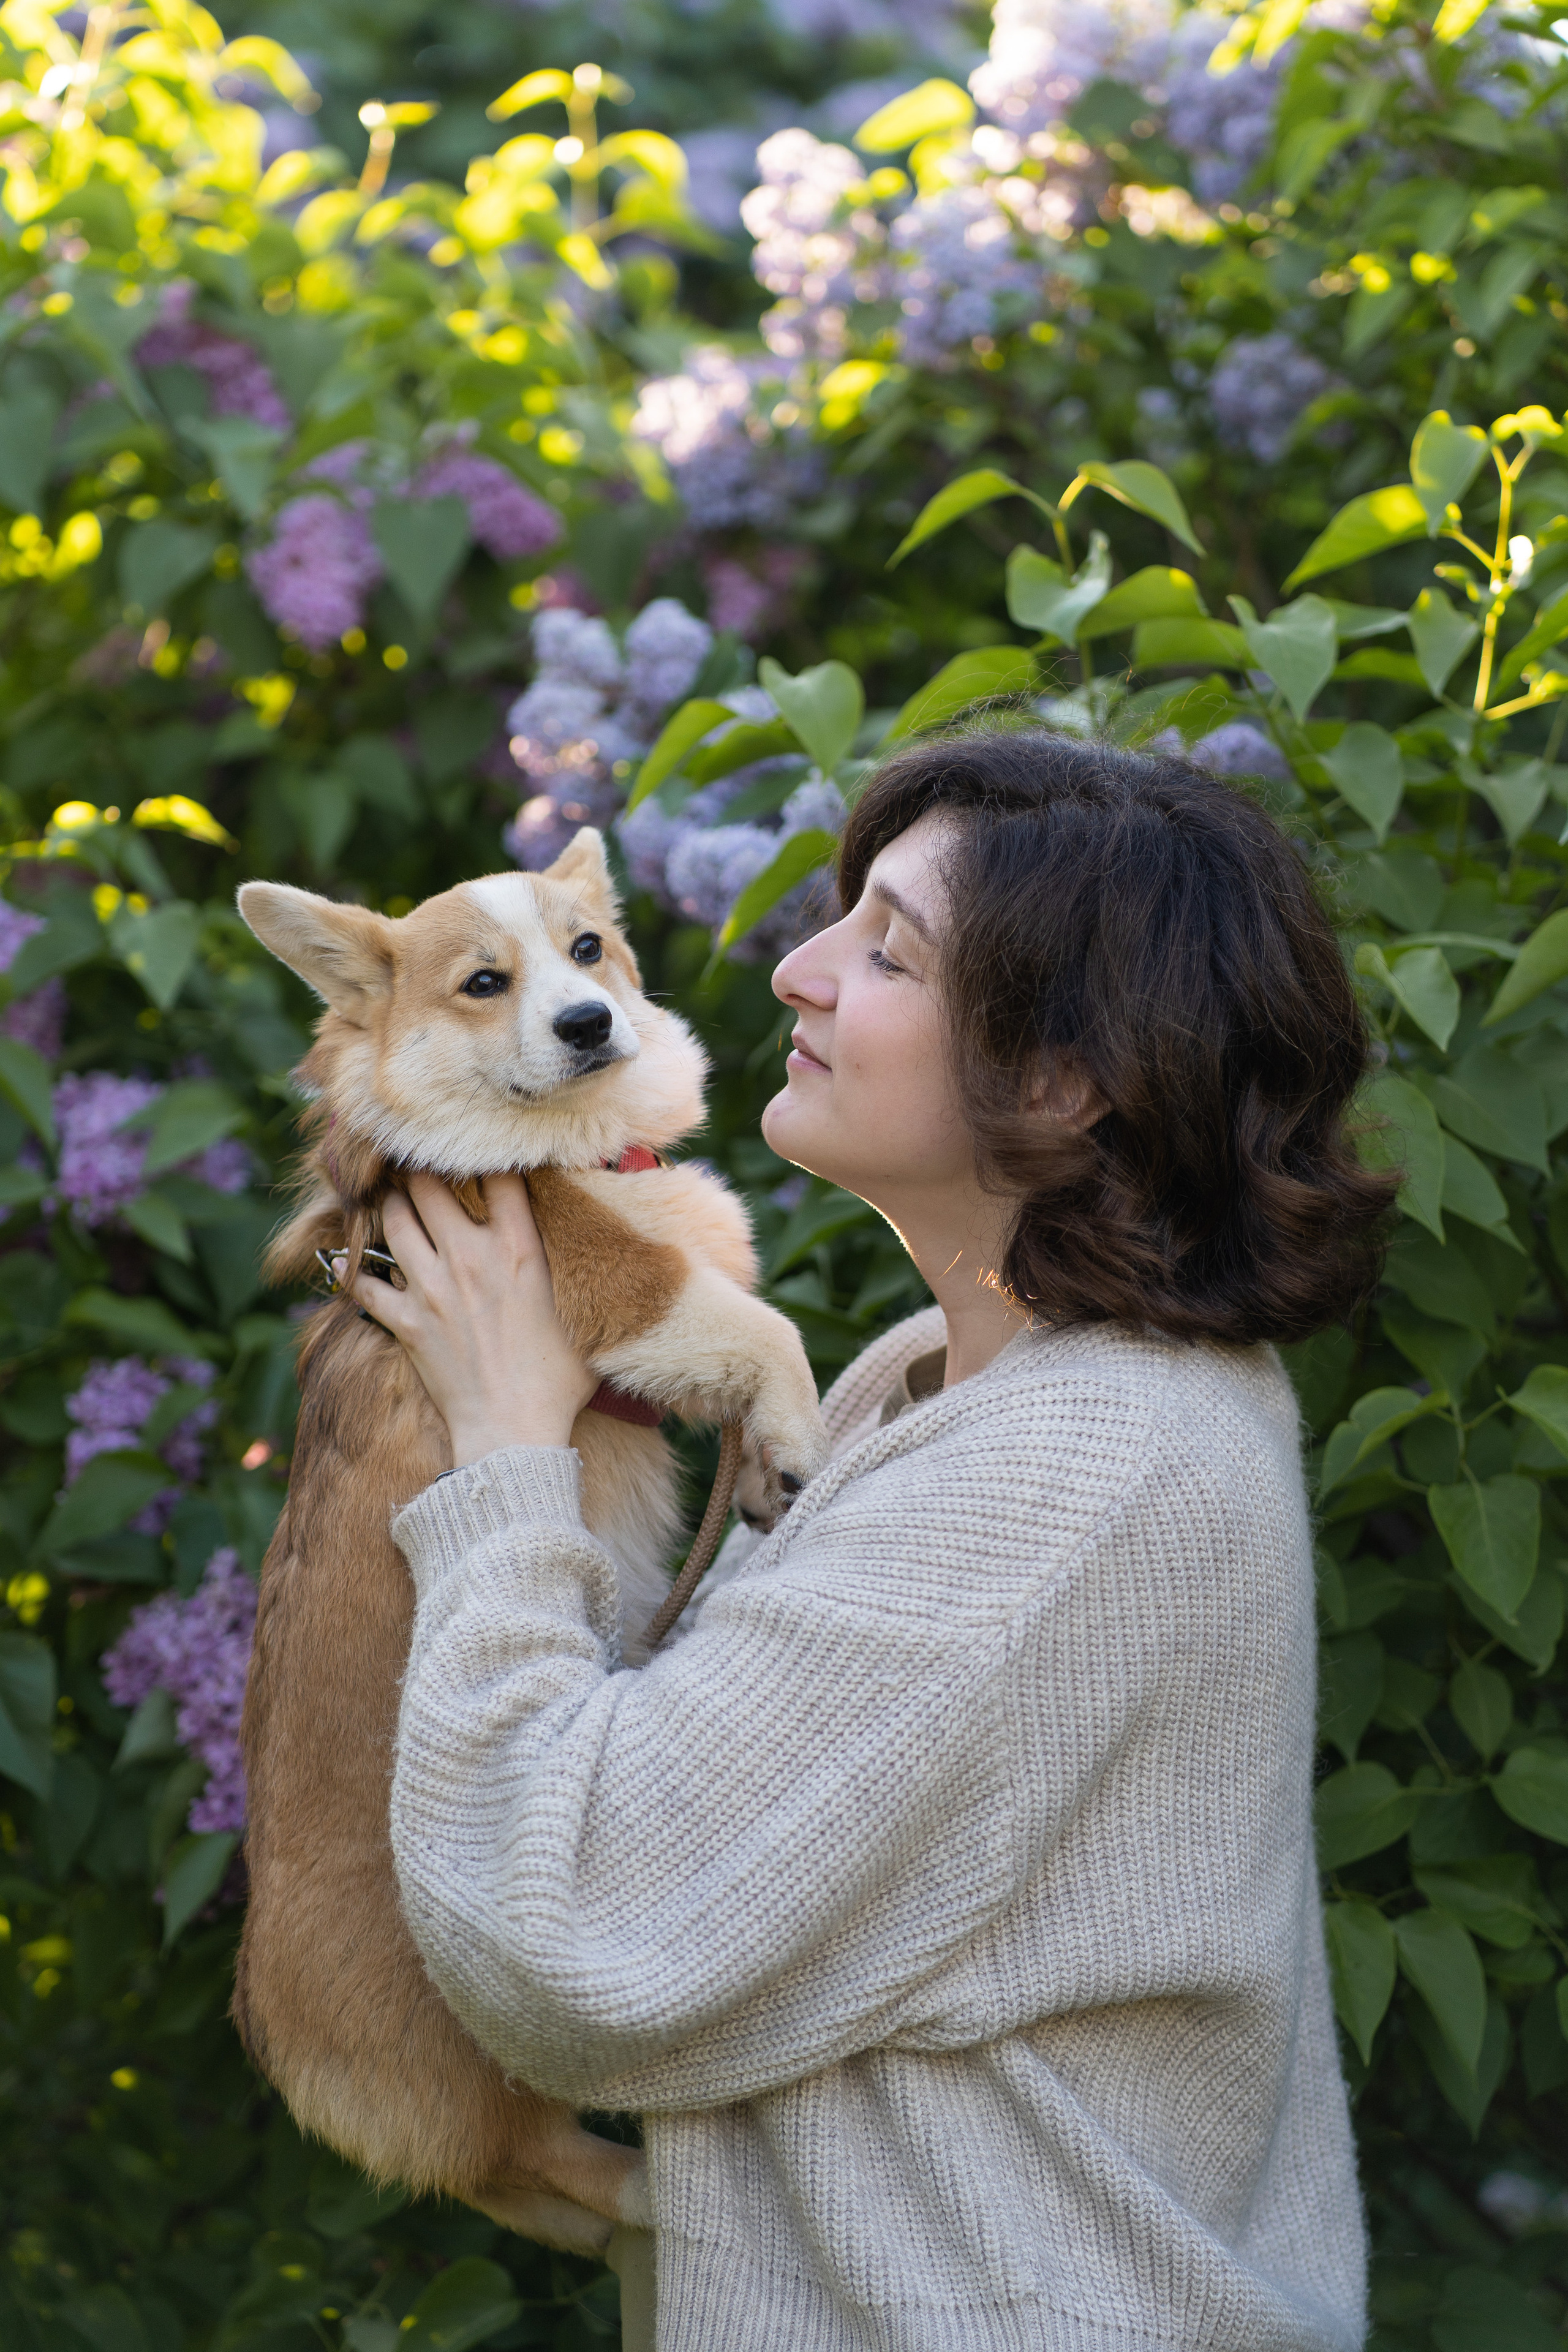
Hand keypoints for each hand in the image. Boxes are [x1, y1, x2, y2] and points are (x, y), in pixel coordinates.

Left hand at [338, 1172, 596, 1464]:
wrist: (514, 1432)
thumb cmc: (559, 1381)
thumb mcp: (582, 1315)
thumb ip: (578, 1273)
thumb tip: (611, 1251)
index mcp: (518, 1250)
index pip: (499, 1176)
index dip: (486, 1153)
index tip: (480, 1145)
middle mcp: (470, 1258)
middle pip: (430, 1186)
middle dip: (421, 1167)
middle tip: (418, 1158)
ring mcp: (433, 1288)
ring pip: (395, 1222)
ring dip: (390, 1204)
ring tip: (391, 1196)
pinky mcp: (407, 1323)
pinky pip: (366, 1286)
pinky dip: (353, 1272)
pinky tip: (346, 1262)